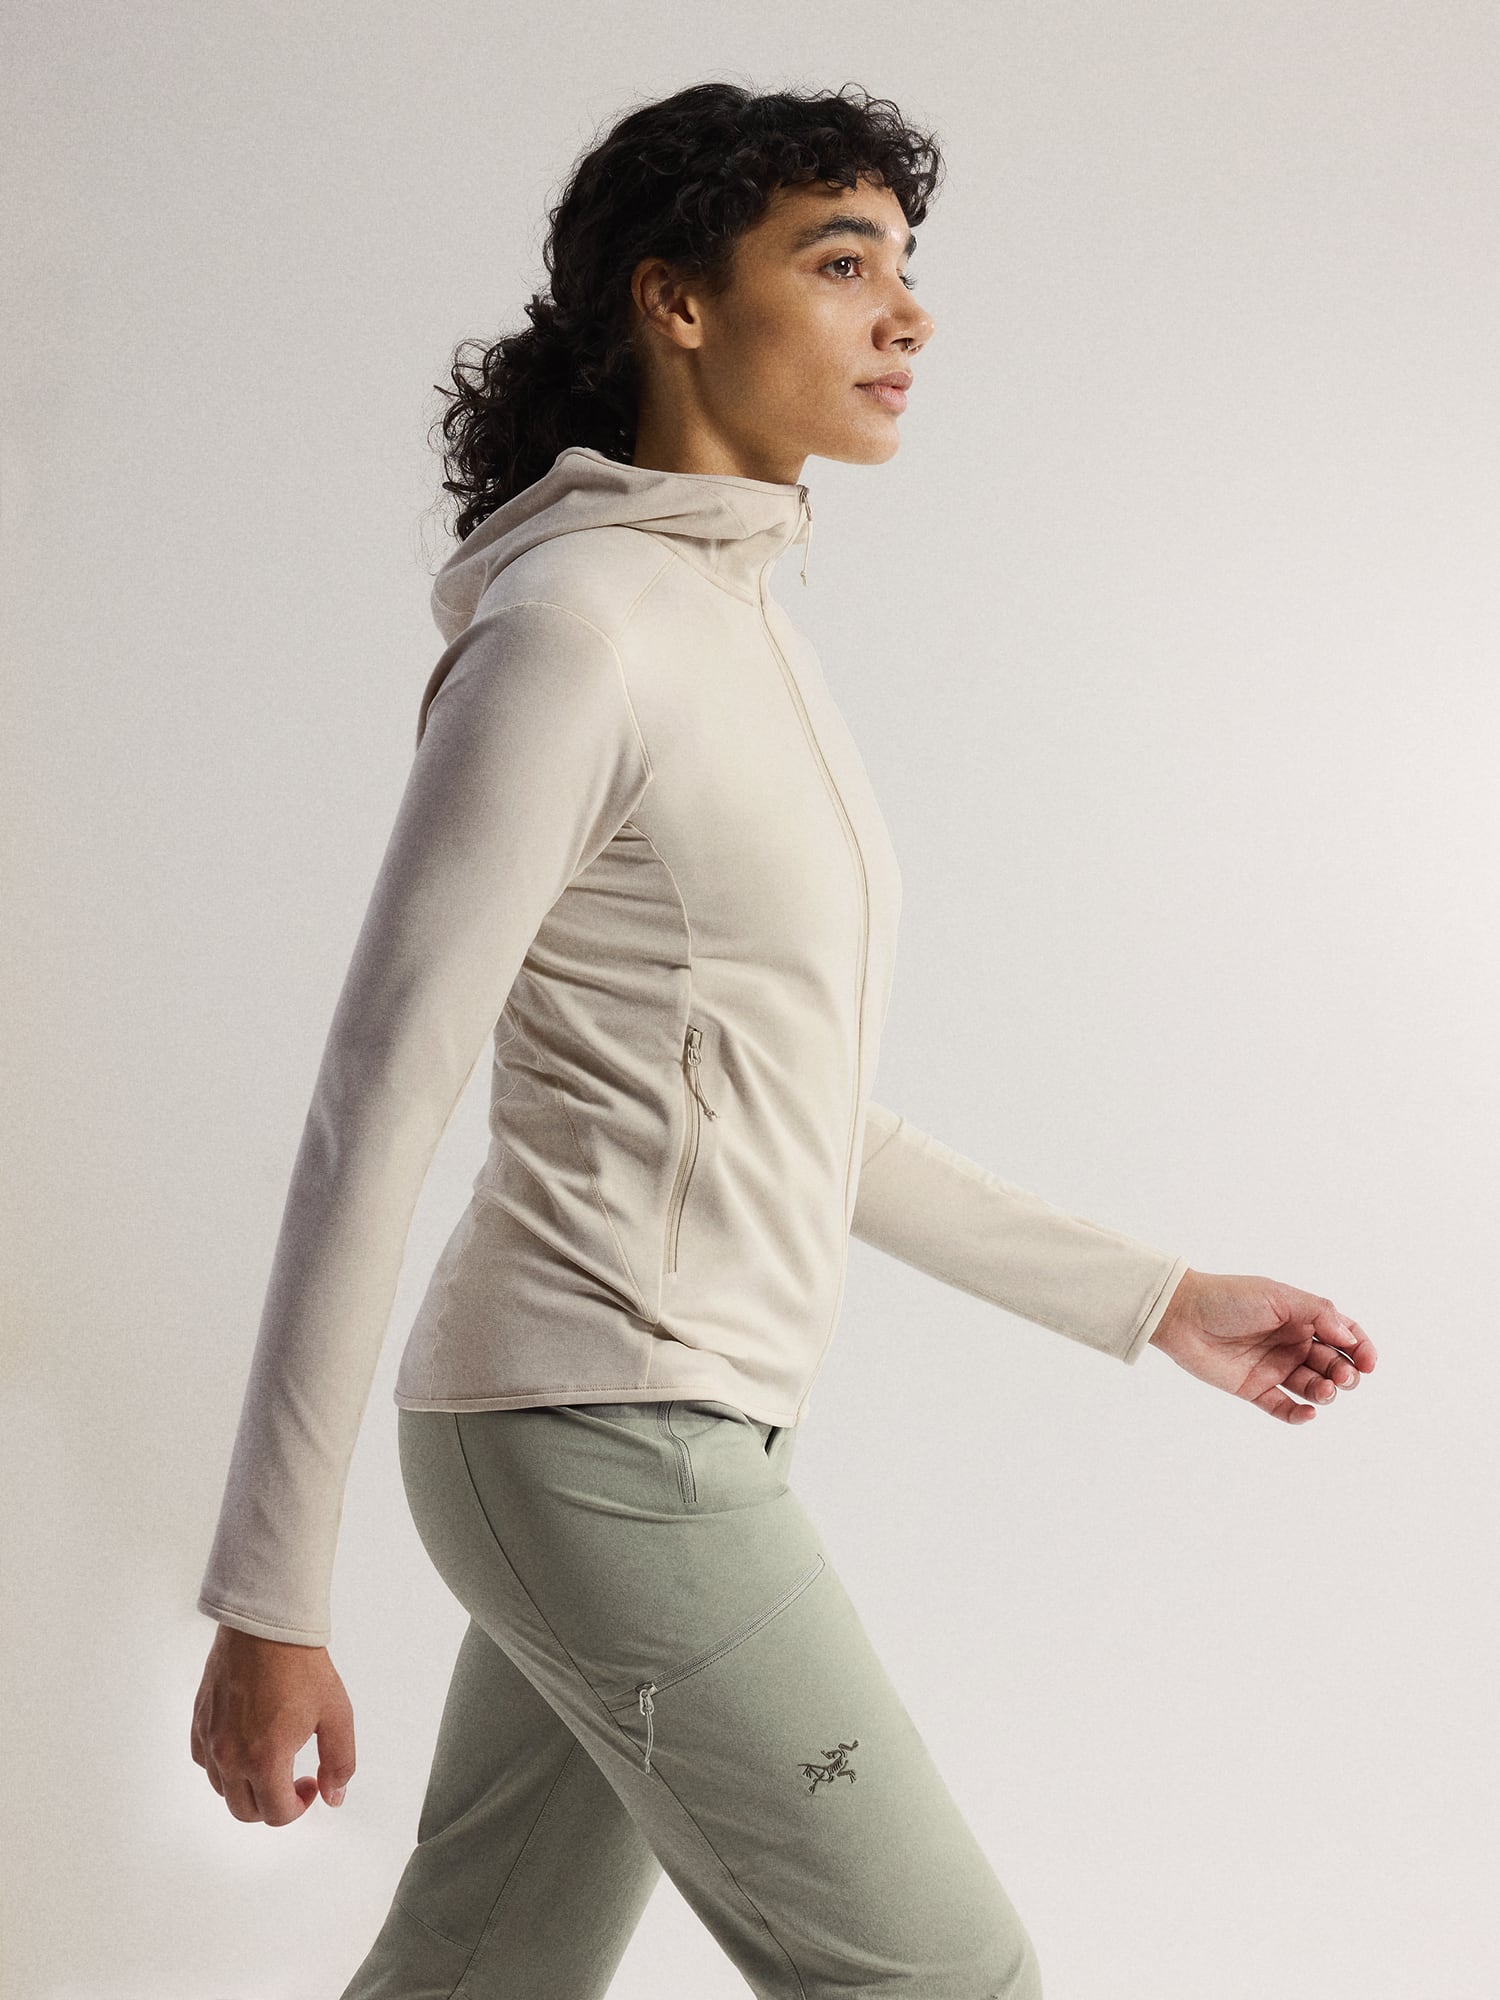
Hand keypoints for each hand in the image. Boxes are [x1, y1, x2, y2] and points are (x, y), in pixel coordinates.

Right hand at [191, 1623, 354, 1824]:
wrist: (267, 1625)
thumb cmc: (302, 1665)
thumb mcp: (336, 1714)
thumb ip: (340, 1762)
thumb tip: (334, 1796)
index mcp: (265, 1759)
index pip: (276, 1814)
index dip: (300, 1807)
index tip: (312, 1783)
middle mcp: (230, 1756)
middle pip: (245, 1811)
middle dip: (273, 1805)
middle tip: (293, 1779)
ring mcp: (209, 1739)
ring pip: (222, 1790)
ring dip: (248, 1788)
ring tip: (271, 1760)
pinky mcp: (199, 1721)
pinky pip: (205, 1763)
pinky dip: (224, 1767)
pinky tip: (245, 1745)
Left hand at [1149, 1268, 1375, 1422]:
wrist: (1182, 1315)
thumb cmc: (1229, 1298)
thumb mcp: (1278, 1296)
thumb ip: (1318, 1313)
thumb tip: (1349, 1339)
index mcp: (1301, 1318)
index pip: (1343, 1335)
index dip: (1361, 1349)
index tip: (1368, 1363)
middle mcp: (1291, 1343)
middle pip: (1333, 1364)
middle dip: (1346, 1373)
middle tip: (1342, 1376)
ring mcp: (1274, 1367)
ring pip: (1313, 1387)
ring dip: (1327, 1392)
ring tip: (1325, 1389)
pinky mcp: (1255, 1389)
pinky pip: (1284, 1408)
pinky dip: (1300, 1415)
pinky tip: (1308, 1413)